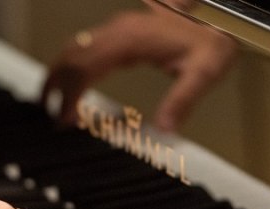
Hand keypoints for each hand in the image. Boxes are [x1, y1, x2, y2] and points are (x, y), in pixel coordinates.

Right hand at [41, 8, 236, 131]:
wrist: (219, 17)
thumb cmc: (211, 43)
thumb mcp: (203, 74)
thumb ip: (182, 101)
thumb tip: (165, 129)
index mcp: (132, 39)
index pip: (86, 66)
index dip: (71, 93)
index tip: (66, 118)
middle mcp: (119, 30)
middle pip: (72, 55)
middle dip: (55, 85)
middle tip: (50, 115)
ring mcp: (118, 29)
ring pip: (74, 47)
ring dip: (59, 74)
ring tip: (51, 103)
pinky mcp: (121, 33)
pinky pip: (85, 46)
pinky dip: (72, 66)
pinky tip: (72, 85)